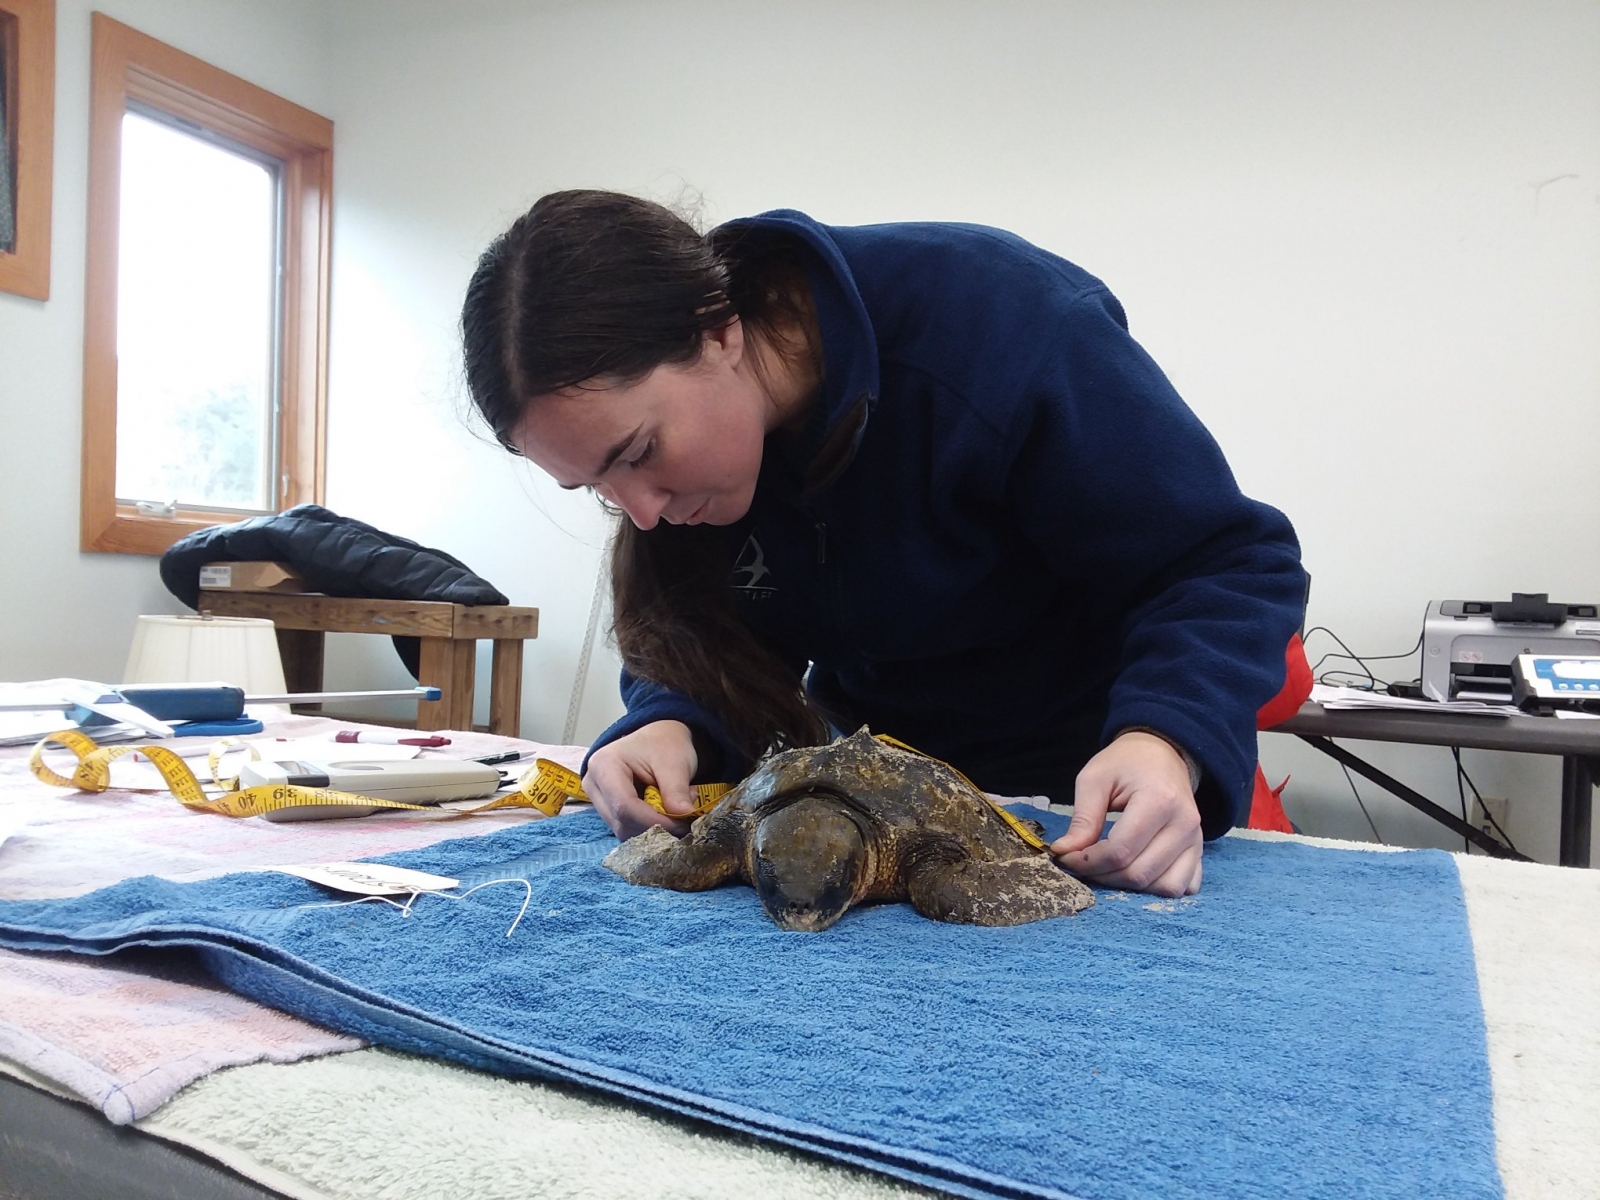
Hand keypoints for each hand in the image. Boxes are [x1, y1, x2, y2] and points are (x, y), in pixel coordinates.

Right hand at [581, 720, 699, 840]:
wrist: (659, 739)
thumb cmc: (664, 743)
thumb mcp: (675, 762)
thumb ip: (677, 790)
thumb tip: (686, 815)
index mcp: (604, 765)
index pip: (624, 806)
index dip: (654, 821)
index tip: (681, 824)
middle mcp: (594, 785)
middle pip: (621, 822)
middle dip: (655, 825)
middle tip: (683, 814)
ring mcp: (598, 799)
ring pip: (624, 829)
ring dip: (653, 827)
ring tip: (675, 807)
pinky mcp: (608, 810)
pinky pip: (628, 828)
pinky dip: (649, 826)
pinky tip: (663, 811)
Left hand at [1049, 731, 1202, 896]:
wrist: (1162, 754)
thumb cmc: (1125, 763)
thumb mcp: (1094, 779)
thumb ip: (1082, 818)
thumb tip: (1064, 852)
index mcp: (1159, 801)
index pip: (1120, 851)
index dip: (1087, 862)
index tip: (1066, 857)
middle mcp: (1184, 824)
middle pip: (1139, 874)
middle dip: (1103, 876)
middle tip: (1082, 863)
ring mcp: (1196, 840)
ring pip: (1164, 887)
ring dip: (1130, 887)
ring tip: (1108, 868)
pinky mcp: (1200, 851)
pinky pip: (1183, 886)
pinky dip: (1157, 888)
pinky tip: (1136, 871)